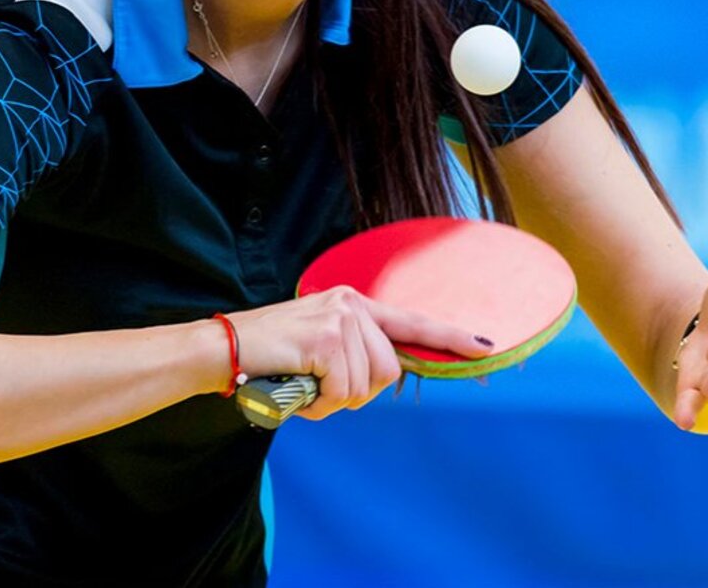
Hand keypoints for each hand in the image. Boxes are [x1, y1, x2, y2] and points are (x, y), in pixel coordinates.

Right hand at [227, 286, 494, 420]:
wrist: (223, 350)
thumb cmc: (272, 357)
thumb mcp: (320, 348)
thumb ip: (354, 355)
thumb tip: (385, 378)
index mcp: (354, 304)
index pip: (412, 322)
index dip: (450, 339)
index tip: (484, 347)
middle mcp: (352, 305)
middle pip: (389, 370)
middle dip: (358, 392)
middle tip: (321, 388)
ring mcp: (340, 318)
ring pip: (366, 384)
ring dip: (334, 400)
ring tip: (304, 385)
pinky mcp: (326, 338)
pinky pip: (343, 391)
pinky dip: (319, 404)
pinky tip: (297, 388)